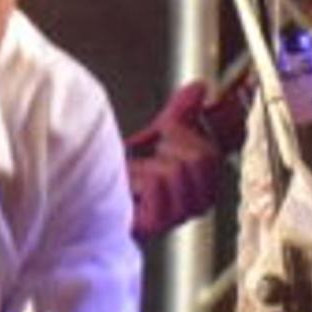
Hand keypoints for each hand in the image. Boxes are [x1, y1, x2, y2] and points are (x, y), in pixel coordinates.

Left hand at [125, 78, 251, 241]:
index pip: (215, 151)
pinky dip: (136, 175)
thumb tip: (201, 88)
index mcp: (208, 181)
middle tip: (149, 152)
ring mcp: (180, 216)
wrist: (96, 199)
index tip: (167, 127)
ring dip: (148, 163)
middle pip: (202, 157)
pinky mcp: (158, 223)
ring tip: (135, 171)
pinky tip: (128, 185)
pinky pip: (157, 183)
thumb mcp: (159, 134)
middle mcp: (201, 202)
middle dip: (169, 144)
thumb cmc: (131, 172)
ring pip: (177, 169)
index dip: (192, 131)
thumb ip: (182, 112)